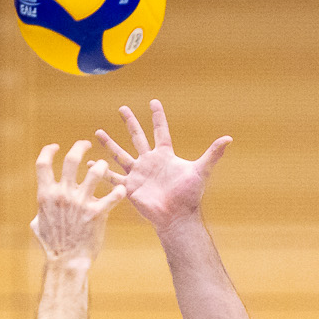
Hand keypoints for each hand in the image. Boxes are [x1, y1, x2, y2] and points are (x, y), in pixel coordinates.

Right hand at [30, 140, 124, 263]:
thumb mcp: (38, 225)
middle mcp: (63, 194)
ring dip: (101, 166)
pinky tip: (121, 190)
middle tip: (86, 145)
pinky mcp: (97, 213)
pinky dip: (118, 191)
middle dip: (79, 147)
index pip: (43, 164)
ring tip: (105, 165)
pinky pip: (112, 196)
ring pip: (95, 172)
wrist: (66, 262)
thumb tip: (38, 208)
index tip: (56, 147)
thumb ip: (39, 211)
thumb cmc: (52, 246)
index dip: (48, 151)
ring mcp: (80, 203)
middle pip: (71, 160)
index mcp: (46, 194)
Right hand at [98, 100, 229, 233]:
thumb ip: (213, 154)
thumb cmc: (189, 196)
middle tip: (122, 108)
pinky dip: (100, 171)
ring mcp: (138, 174)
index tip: (153, 101)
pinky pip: (112, 177)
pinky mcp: (130, 187)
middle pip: (138, 137)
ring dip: (110, 143)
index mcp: (165, 155)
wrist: (177, 217)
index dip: (157, 117)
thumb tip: (228, 138)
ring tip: (98, 132)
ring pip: (120, 154)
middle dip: (130, 122)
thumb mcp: (200, 171)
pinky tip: (90, 164)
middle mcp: (150, 162)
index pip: (160, 131)